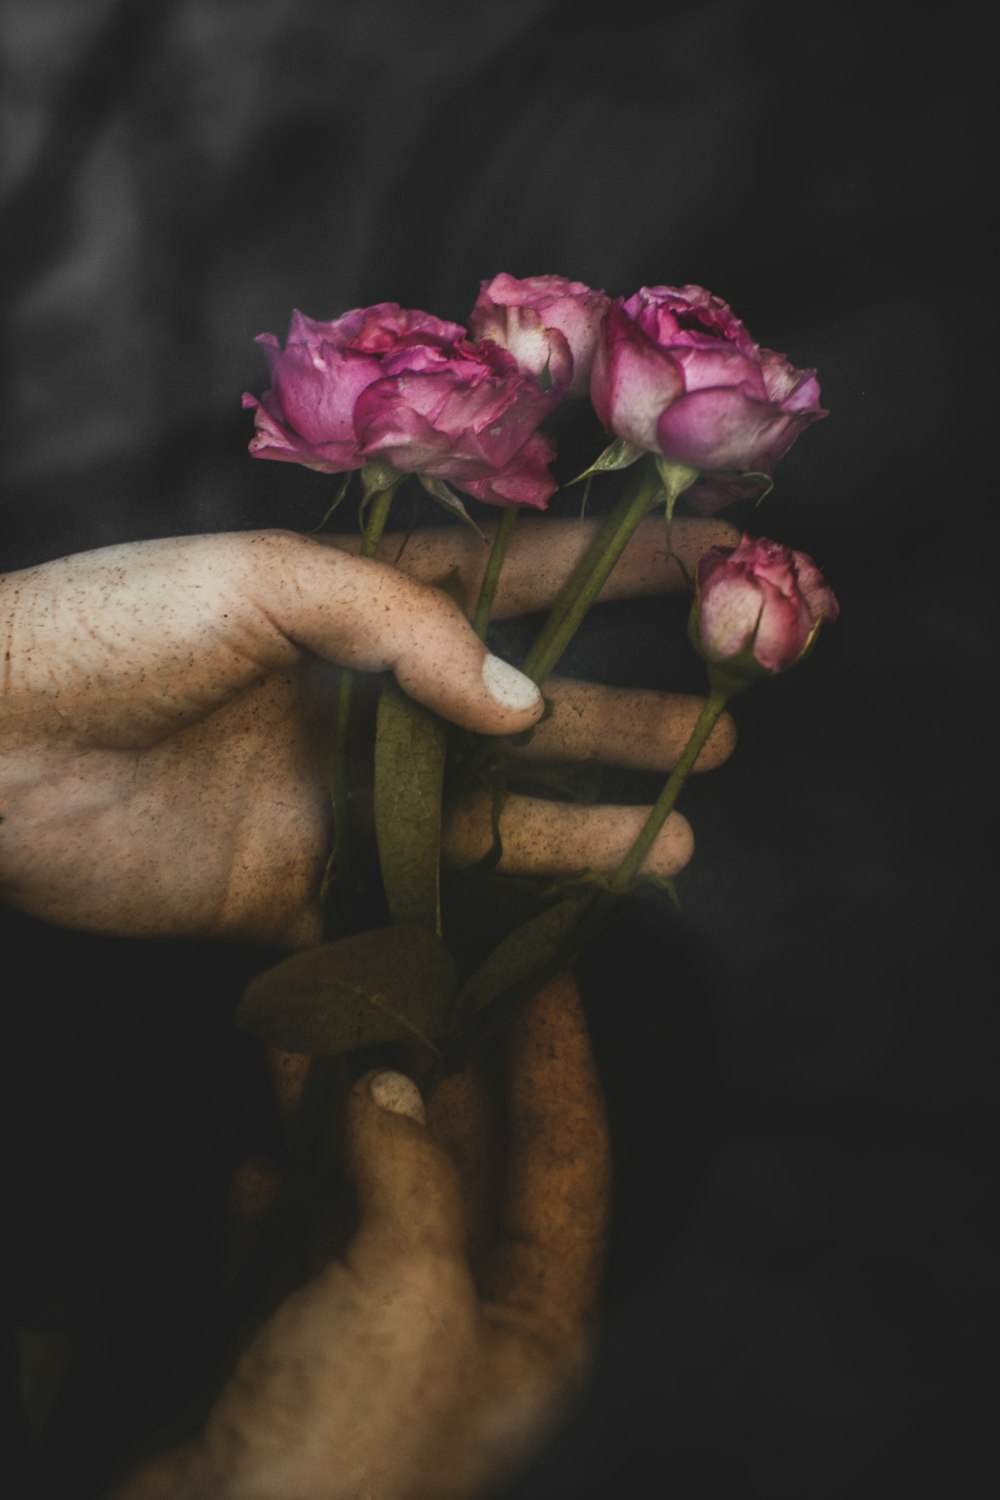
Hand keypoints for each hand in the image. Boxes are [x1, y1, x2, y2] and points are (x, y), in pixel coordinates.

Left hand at [0, 516, 735, 944]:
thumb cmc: (112, 630)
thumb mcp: (264, 583)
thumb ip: (404, 629)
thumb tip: (525, 703)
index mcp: (357, 606)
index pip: (518, 583)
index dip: (619, 572)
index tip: (717, 560)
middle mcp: (363, 703)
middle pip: (522, 714)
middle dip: (620, 720)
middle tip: (720, 731)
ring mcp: (337, 799)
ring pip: (488, 820)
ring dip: (582, 826)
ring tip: (677, 835)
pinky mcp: (296, 889)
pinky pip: (413, 913)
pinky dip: (487, 923)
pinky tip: (558, 922)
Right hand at [112, 971, 609, 1499]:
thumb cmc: (343, 1448)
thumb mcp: (409, 1291)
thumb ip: (413, 1170)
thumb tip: (386, 1081)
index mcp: (536, 1317)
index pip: (570, 1155)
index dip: (560, 1056)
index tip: (547, 969)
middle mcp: (470, 1318)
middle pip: (471, 1157)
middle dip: (442, 1062)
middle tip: (422, 970)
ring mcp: (380, 1333)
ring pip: (377, 1186)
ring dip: (346, 1108)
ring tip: (319, 1021)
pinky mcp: (298, 1349)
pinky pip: (302, 1238)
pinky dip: (283, 1189)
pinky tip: (260, 1155)